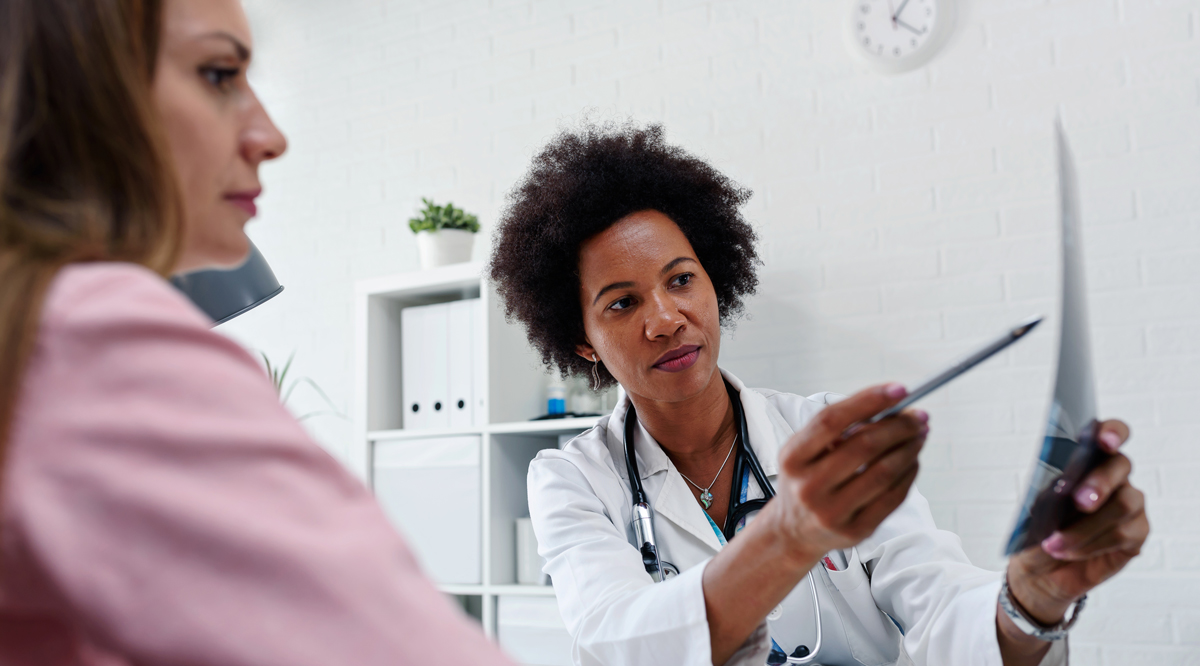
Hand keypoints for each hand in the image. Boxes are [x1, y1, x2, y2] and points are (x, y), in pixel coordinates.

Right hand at [769, 383, 927, 564]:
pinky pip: (893, 497)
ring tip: (919, 435)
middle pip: (864, 446)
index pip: (831, 421)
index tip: (898, 389)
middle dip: (899, 426)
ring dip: (909, 448)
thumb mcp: (805, 451)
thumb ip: (839, 428)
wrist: (794, 530)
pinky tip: (913, 460)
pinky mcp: (856, 530)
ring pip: (884, 472)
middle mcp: (808, 487)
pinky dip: (909, 473)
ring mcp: (832, 512)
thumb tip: (891, 407)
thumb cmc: (806, 479)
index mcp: (792, 458)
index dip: (868, 401)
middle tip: (918, 415)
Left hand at [1006, 420, 1148, 623]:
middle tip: (1079, 501)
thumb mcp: (1037, 506)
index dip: (1112, 432)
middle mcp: (1114, 477)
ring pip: (1123, 504)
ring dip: (1085, 526)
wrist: (1039, 568)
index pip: (1110, 435)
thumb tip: (1064, 488)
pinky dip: (1090, 543)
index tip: (1104, 440)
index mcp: (1088, 460)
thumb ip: (1054, 491)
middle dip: (1099, 482)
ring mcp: (1130, 504)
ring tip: (1055, 542)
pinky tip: (1068, 551)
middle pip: (1120, 466)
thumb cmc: (1040, 527)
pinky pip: (1122, 534)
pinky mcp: (1136, 533)